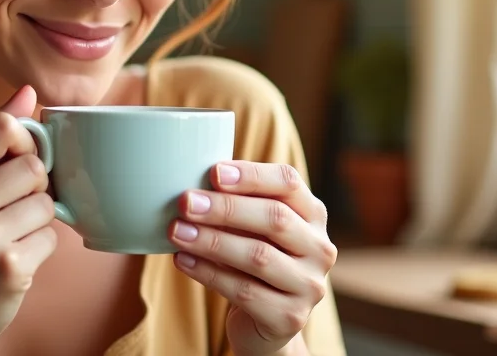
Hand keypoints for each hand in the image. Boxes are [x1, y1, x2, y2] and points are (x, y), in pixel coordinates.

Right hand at [0, 86, 56, 355]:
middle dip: (33, 188)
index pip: (0, 127)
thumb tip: (27, 91)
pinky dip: (40, 249)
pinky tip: (15, 262)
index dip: (24, 140)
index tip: (18, 160)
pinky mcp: (7, 269)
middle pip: (32, 165)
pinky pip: (50, 238)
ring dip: (39, 221)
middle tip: (12, 210)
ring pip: (46, 203)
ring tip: (10, 238)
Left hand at [169, 161, 336, 355]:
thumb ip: (234, 203)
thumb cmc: (250, 260)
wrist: (262, 324)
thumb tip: (192, 187)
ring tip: (177, 232)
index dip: (252, 175)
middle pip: (275, 218)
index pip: (288, 182)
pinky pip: (244, 292)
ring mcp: (309, 285)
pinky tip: (182, 260)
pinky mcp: (289, 318)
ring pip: (258, 256)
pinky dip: (208, 273)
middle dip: (225, 208)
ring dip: (212, 241)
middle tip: (186, 202)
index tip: (213, 172)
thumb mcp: (250, 228)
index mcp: (313, 214)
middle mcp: (319, 249)